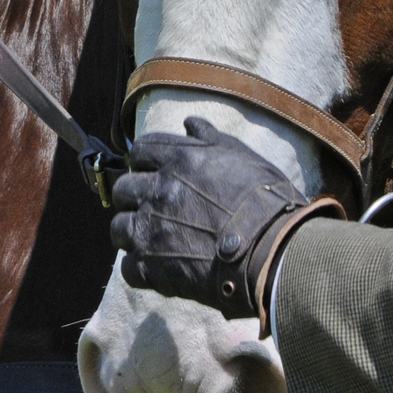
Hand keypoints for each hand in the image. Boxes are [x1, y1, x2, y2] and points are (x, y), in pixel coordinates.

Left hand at [108, 117, 341, 319]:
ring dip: (133, 232)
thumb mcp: (242, 157)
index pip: (141, 150)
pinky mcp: (154, 267)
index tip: (156, 172)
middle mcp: (158, 191)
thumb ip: (210, 138)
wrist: (274, 249)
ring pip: (119, 228)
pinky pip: (129, 268)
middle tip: (157, 208)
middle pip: (123, 189)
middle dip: (135, 197)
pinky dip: (141, 269)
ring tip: (155, 239)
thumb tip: (189, 123)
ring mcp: (151, 230)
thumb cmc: (265, 201)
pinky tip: (160, 268)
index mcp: (178, 159)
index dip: (145, 161)